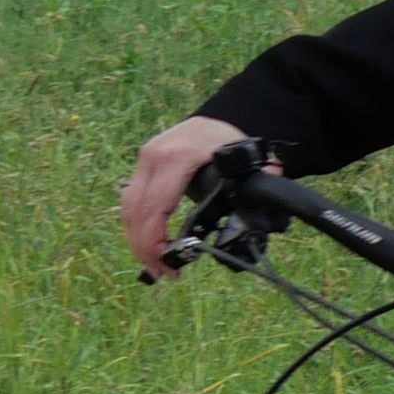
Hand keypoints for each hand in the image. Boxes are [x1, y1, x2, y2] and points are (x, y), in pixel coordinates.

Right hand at [116, 116, 253, 279]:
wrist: (216, 121)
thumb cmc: (231, 141)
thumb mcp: (247, 159)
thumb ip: (257, 184)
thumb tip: (265, 211)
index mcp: (176, 157)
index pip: (154, 205)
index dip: (154, 239)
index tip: (168, 263)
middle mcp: (152, 157)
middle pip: (134, 210)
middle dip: (144, 246)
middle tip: (162, 272)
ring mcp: (143, 162)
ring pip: (128, 209)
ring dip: (138, 240)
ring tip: (158, 266)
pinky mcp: (141, 170)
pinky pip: (132, 203)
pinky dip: (139, 227)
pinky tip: (151, 247)